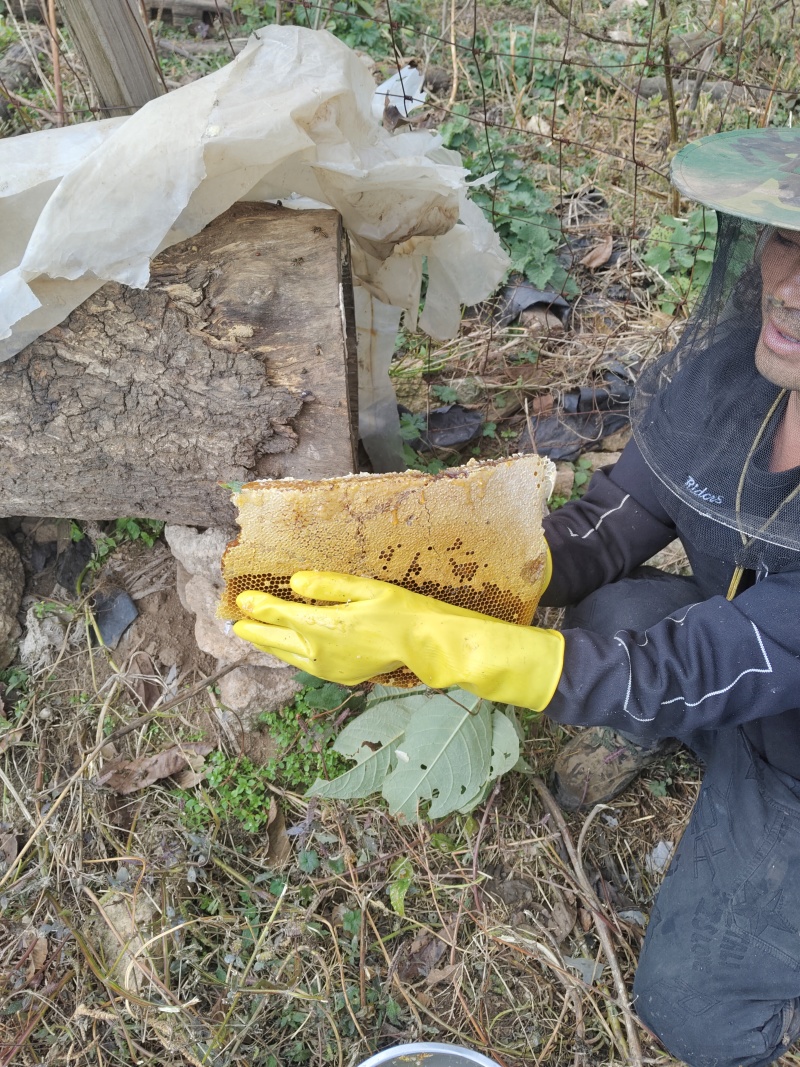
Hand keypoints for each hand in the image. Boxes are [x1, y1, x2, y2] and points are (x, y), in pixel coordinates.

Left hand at [233, 571, 563, 711]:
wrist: (426, 647)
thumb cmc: (402, 611)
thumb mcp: (365, 588)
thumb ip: (327, 584)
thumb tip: (294, 582)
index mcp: (321, 626)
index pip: (279, 614)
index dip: (257, 606)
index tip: (241, 600)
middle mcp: (318, 651)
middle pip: (276, 640)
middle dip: (255, 630)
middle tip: (236, 625)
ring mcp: (328, 667)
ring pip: (288, 656)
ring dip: (270, 645)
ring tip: (256, 637)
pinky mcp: (340, 676)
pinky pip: (305, 665)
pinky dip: (290, 655)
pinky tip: (290, 650)